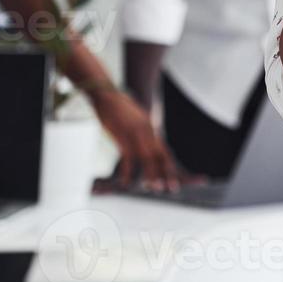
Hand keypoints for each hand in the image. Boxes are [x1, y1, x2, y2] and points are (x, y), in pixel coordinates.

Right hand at [89, 88, 207, 191]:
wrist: (106, 93)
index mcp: (150, 127)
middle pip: (160, 155)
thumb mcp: (134, 119)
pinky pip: (128, 157)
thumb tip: (145, 142)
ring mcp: (136, 133)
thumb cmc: (117, 107)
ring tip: (154, 188)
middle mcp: (147, 130)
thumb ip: (141, 130)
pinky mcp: (123, 135)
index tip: (177, 179)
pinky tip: (126, 183)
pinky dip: (128, 171)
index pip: (164, 150)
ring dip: (151, 174)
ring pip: (147, 157)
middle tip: (172, 188)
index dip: (171, 166)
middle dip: (167, 173)